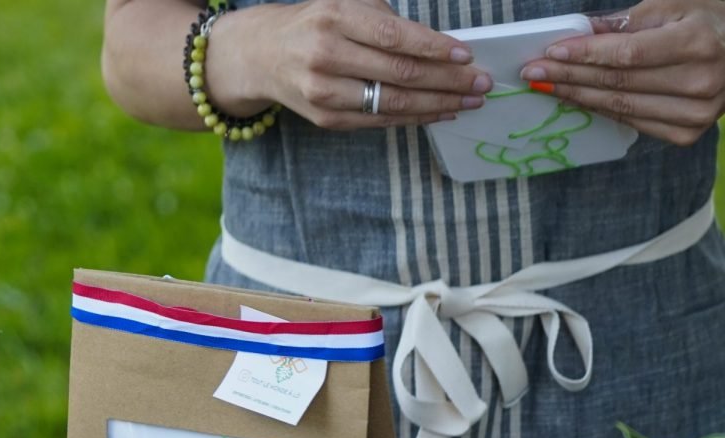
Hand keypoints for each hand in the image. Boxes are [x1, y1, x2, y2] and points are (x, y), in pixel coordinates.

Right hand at [206, 0, 493, 129]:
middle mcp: (327, 56)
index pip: (394, 37)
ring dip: (436, 104)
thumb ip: (384, 20)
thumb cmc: (314, 23)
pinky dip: (412, 118)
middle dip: (446, 81)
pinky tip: (438, 113)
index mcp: (336, 18)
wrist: (262, 55)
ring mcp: (325, 93)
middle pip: (398, 74)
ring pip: (391, 103)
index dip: (433, 49)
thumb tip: (437, 47)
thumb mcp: (345, 3)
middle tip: (480, 84)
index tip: (466, 56)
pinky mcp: (327, 119)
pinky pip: (378, 121)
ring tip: (467, 102)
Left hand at [519, 0, 724, 145]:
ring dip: (578, 97)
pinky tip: (578, 100)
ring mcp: (694, 114)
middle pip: (618, 83)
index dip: (585, 55)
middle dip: (570, 77)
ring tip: (547, 88)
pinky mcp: (686, 134)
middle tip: (534, 73)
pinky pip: (632, 122)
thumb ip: (627, 22)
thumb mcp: (676, 5)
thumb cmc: (711, 19)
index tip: (550, 54)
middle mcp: (699, 82)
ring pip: (620, 107)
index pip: (626, 54)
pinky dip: (601, 110)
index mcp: (697, 42)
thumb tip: (580, 31)